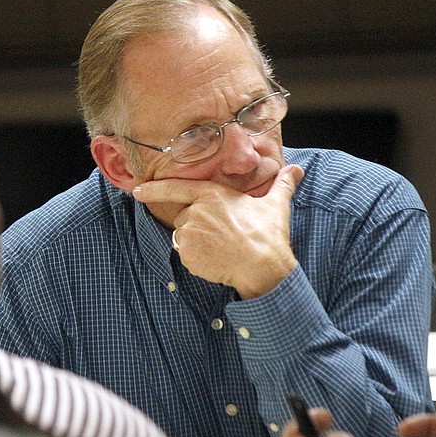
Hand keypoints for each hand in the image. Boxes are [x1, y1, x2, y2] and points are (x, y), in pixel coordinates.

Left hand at [132, 165, 303, 298]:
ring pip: (184, 236)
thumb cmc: (268, 235)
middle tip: (223, 234)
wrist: (263, 267)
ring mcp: (190, 234)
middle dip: (198, 225)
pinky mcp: (187, 255)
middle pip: (184, 217)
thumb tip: (297, 170)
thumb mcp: (276, 205)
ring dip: (197, 242)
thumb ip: (282, 184)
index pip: (175, 188)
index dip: (154, 189)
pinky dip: (197, 259)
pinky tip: (216, 259)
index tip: (138, 190)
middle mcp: (196, 212)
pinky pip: (186, 255)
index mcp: (212, 194)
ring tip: (221, 247)